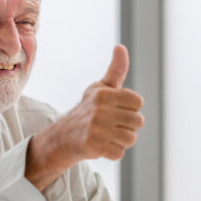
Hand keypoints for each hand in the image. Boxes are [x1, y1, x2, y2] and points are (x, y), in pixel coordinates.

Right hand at [26, 45, 144, 189]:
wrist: (63, 136)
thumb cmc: (88, 109)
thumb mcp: (100, 88)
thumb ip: (116, 70)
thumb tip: (121, 47)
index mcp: (104, 94)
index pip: (138, 102)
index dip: (130, 108)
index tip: (116, 109)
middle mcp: (100, 110)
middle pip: (138, 122)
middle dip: (127, 126)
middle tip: (111, 125)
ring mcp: (96, 129)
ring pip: (130, 138)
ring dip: (121, 140)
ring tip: (107, 135)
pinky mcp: (93, 146)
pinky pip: (119, 153)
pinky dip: (112, 152)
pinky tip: (101, 145)